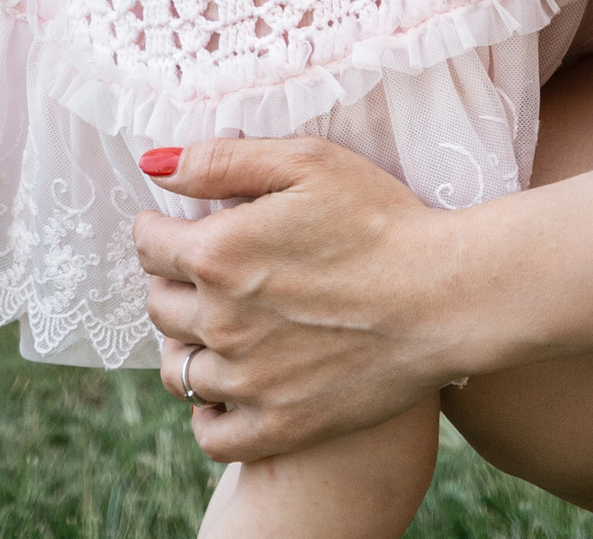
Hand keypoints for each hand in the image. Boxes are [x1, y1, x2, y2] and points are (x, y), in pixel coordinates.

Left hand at [134, 139, 462, 461]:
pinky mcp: (278, 426)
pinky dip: (207, 411)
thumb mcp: (306, 163)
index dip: (157, 230)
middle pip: (159, 305)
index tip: (172, 226)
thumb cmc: (381, 219)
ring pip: (177, 369)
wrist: (443, 297)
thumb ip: (222, 161)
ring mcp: (247, 381)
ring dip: (185, 343)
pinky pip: (210, 431)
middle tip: (202, 271)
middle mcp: (221, 322)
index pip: (149, 247)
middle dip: (170, 281)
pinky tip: (229, 385)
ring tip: (215, 325)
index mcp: (219, 254)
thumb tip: (155, 166)